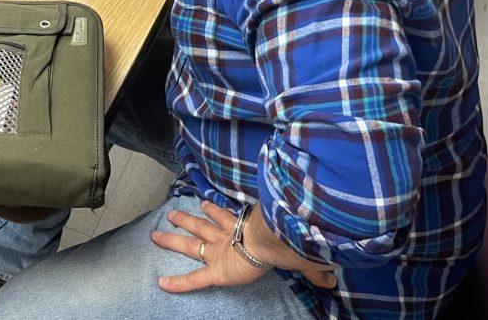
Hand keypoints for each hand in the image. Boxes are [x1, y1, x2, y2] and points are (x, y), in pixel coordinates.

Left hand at [151, 202, 337, 292]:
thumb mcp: (300, 252)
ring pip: (190, 245)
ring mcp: (218, 252)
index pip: (225, 217)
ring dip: (173, 240)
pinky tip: (161, 284)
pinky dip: (177, 283)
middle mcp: (226, 236)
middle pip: (200, 226)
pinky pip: (193, 279)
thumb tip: (331, 276)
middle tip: (170, 213)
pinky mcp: (216, 270)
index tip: (203, 202)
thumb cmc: (288, 239)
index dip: (213, 210)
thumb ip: (312, 266)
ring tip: (156, 233)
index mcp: (242, 228)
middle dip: (185, 220)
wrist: (277, 239)